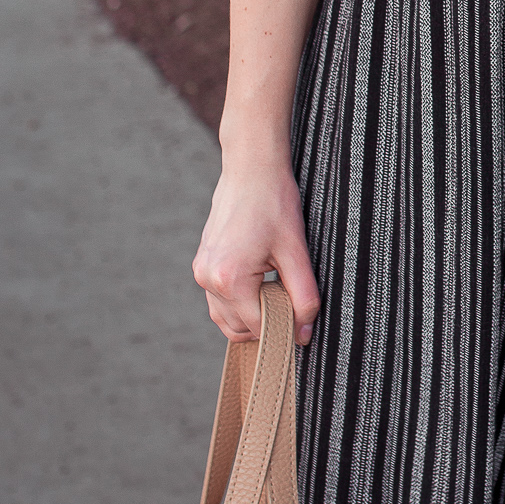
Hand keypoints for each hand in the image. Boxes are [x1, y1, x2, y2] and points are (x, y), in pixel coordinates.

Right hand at [193, 154, 320, 346]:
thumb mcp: (296, 252)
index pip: (259, 328)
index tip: (302, 319)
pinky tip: (260, 279)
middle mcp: (207, 279)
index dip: (284, 327)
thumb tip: (304, 335)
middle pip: (238, 329)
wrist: (251, 169)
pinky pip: (218, 300)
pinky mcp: (201, 264)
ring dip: (250, 315)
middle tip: (290, 300)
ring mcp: (200, 272)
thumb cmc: (275, 204)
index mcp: (229, 279)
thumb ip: (304, 296)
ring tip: (275, 287)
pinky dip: (238, 301)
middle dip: (266, 323)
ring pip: (225, 318)